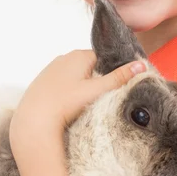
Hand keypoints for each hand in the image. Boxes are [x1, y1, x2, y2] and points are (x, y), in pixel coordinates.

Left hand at [9, 49, 145, 145]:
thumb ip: (120, 77)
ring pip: (75, 76)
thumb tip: (141, 64)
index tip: (112, 88)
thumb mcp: (97, 90)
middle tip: (99, 99)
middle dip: (96, 80)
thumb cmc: (66, 103)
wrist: (35, 120)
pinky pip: (62, 84)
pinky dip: (67, 92)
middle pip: (89, 67)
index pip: (103, 58)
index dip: (110, 72)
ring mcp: (51, 69)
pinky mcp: (42, 82)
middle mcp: (64, 57)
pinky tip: (68, 106)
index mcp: (79, 55)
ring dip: (81, 87)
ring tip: (83, 105)